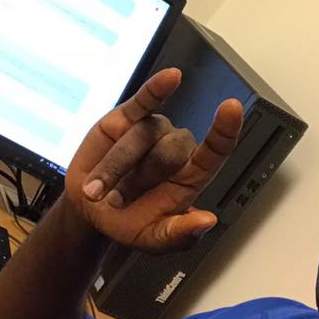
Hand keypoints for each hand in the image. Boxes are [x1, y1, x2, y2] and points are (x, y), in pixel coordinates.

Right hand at [64, 68, 242, 252]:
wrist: (87, 209)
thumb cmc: (127, 223)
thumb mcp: (152, 240)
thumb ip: (179, 235)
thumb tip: (207, 222)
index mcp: (191, 177)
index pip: (216, 151)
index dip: (224, 131)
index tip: (230, 108)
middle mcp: (176, 150)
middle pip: (170, 151)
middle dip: (139, 179)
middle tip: (117, 202)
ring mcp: (153, 130)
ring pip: (142, 136)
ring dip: (115, 168)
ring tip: (98, 190)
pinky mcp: (128, 117)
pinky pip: (146, 99)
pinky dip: (158, 88)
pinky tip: (172, 78)